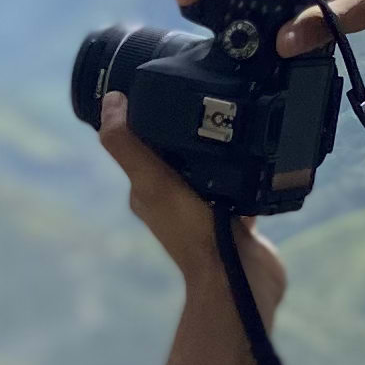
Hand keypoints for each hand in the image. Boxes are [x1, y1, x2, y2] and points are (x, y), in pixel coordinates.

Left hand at [98, 98, 287, 324]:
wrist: (241, 280)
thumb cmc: (194, 232)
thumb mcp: (154, 183)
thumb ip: (129, 145)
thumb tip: (109, 100)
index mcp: (147, 189)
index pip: (141, 142)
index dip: (148, 114)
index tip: (165, 85)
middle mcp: (171, 197)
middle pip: (176, 150)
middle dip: (187, 127)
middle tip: (208, 99)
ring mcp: (203, 207)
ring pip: (207, 165)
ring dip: (217, 147)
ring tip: (234, 121)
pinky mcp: (233, 215)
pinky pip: (235, 182)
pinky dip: (242, 168)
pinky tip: (255, 152)